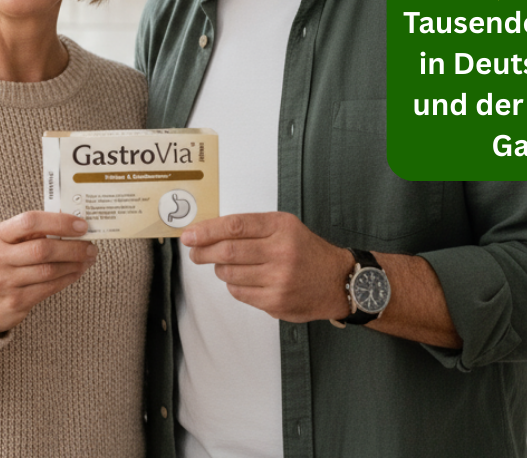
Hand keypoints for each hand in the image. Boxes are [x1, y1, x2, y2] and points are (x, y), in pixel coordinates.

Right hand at [0, 211, 96, 333]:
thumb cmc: (1, 265)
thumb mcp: (6, 243)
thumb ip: (33, 233)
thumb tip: (72, 224)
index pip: (30, 221)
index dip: (59, 222)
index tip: (82, 225)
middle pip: (43, 249)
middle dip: (73, 247)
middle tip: (91, 246)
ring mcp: (4, 282)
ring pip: (49, 271)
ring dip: (75, 264)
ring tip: (88, 258)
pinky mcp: (15, 301)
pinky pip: (49, 288)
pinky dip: (68, 278)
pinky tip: (77, 272)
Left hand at [182, 212, 354, 322]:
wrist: (337, 280)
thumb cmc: (306, 251)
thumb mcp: (284, 227)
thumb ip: (251, 227)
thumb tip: (208, 231)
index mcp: (281, 227)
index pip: (235, 226)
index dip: (207, 230)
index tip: (190, 234)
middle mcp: (282, 251)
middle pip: (228, 251)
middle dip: (203, 251)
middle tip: (194, 252)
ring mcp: (279, 279)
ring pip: (229, 274)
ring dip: (219, 269)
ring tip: (226, 265)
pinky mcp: (276, 301)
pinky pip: (239, 293)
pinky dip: (233, 285)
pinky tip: (243, 280)